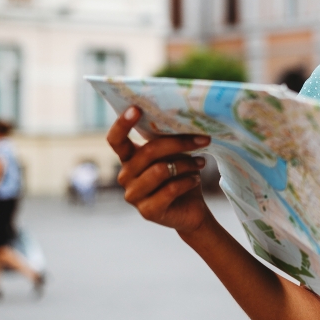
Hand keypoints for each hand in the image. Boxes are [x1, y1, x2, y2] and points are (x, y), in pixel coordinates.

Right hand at [107, 106, 213, 234]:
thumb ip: (169, 140)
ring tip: (200, 163)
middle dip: (179, 143)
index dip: (122, 124)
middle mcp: (125, 176)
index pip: (116, 140)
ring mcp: (133, 196)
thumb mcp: (175, 155)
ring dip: (186, 164)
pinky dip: (187, 181)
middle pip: (148, 152)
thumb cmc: (181, 176)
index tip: (136, 108)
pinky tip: (195, 179)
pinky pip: (169, 189)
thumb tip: (185, 119)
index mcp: (129, 159)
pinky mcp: (147, 211)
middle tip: (203, 139)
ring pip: (161, 170)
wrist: (191, 210)